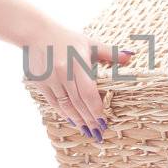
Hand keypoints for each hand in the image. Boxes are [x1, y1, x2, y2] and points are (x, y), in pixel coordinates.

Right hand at [22, 23, 134, 144]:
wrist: (36, 33)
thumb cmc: (67, 39)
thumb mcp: (89, 43)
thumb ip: (110, 53)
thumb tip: (131, 56)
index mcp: (77, 63)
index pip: (88, 93)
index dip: (96, 109)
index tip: (104, 121)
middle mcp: (63, 73)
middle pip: (78, 103)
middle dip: (89, 120)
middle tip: (98, 133)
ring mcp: (50, 79)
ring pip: (65, 106)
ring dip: (77, 120)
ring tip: (87, 131)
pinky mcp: (39, 83)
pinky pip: (53, 103)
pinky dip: (63, 113)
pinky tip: (72, 120)